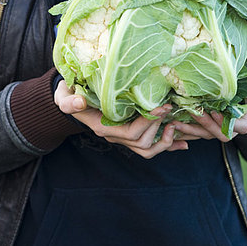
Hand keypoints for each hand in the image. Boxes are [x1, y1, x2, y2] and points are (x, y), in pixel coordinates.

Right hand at [54, 80, 187, 158]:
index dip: (147, 122)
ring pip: (147, 149)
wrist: (71, 99)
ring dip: (165, 140)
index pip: (129, 133)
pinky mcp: (129, 133)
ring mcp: (122, 137)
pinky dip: (167, 145)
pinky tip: (183, 143)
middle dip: (158, 126)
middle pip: (142, 143)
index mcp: (102, 127)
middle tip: (169, 107)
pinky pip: (150, 146)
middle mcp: (114, 136)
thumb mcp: (63, 96)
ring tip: (176, 123)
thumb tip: (79, 102)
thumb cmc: (68, 95)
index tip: (161, 107)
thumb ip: (68, 101)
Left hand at [170, 57, 246, 142]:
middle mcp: (234, 126)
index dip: (226, 121)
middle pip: (219, 134)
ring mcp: (220, 128)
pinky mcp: (208, 126)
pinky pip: (196, 133)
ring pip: (205, 136)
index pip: (239, 127)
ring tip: (172, 121)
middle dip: (204, 125)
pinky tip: (170, 121)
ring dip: (190, 130)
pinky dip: (185, 130)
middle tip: (189, 112)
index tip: (213, 110)